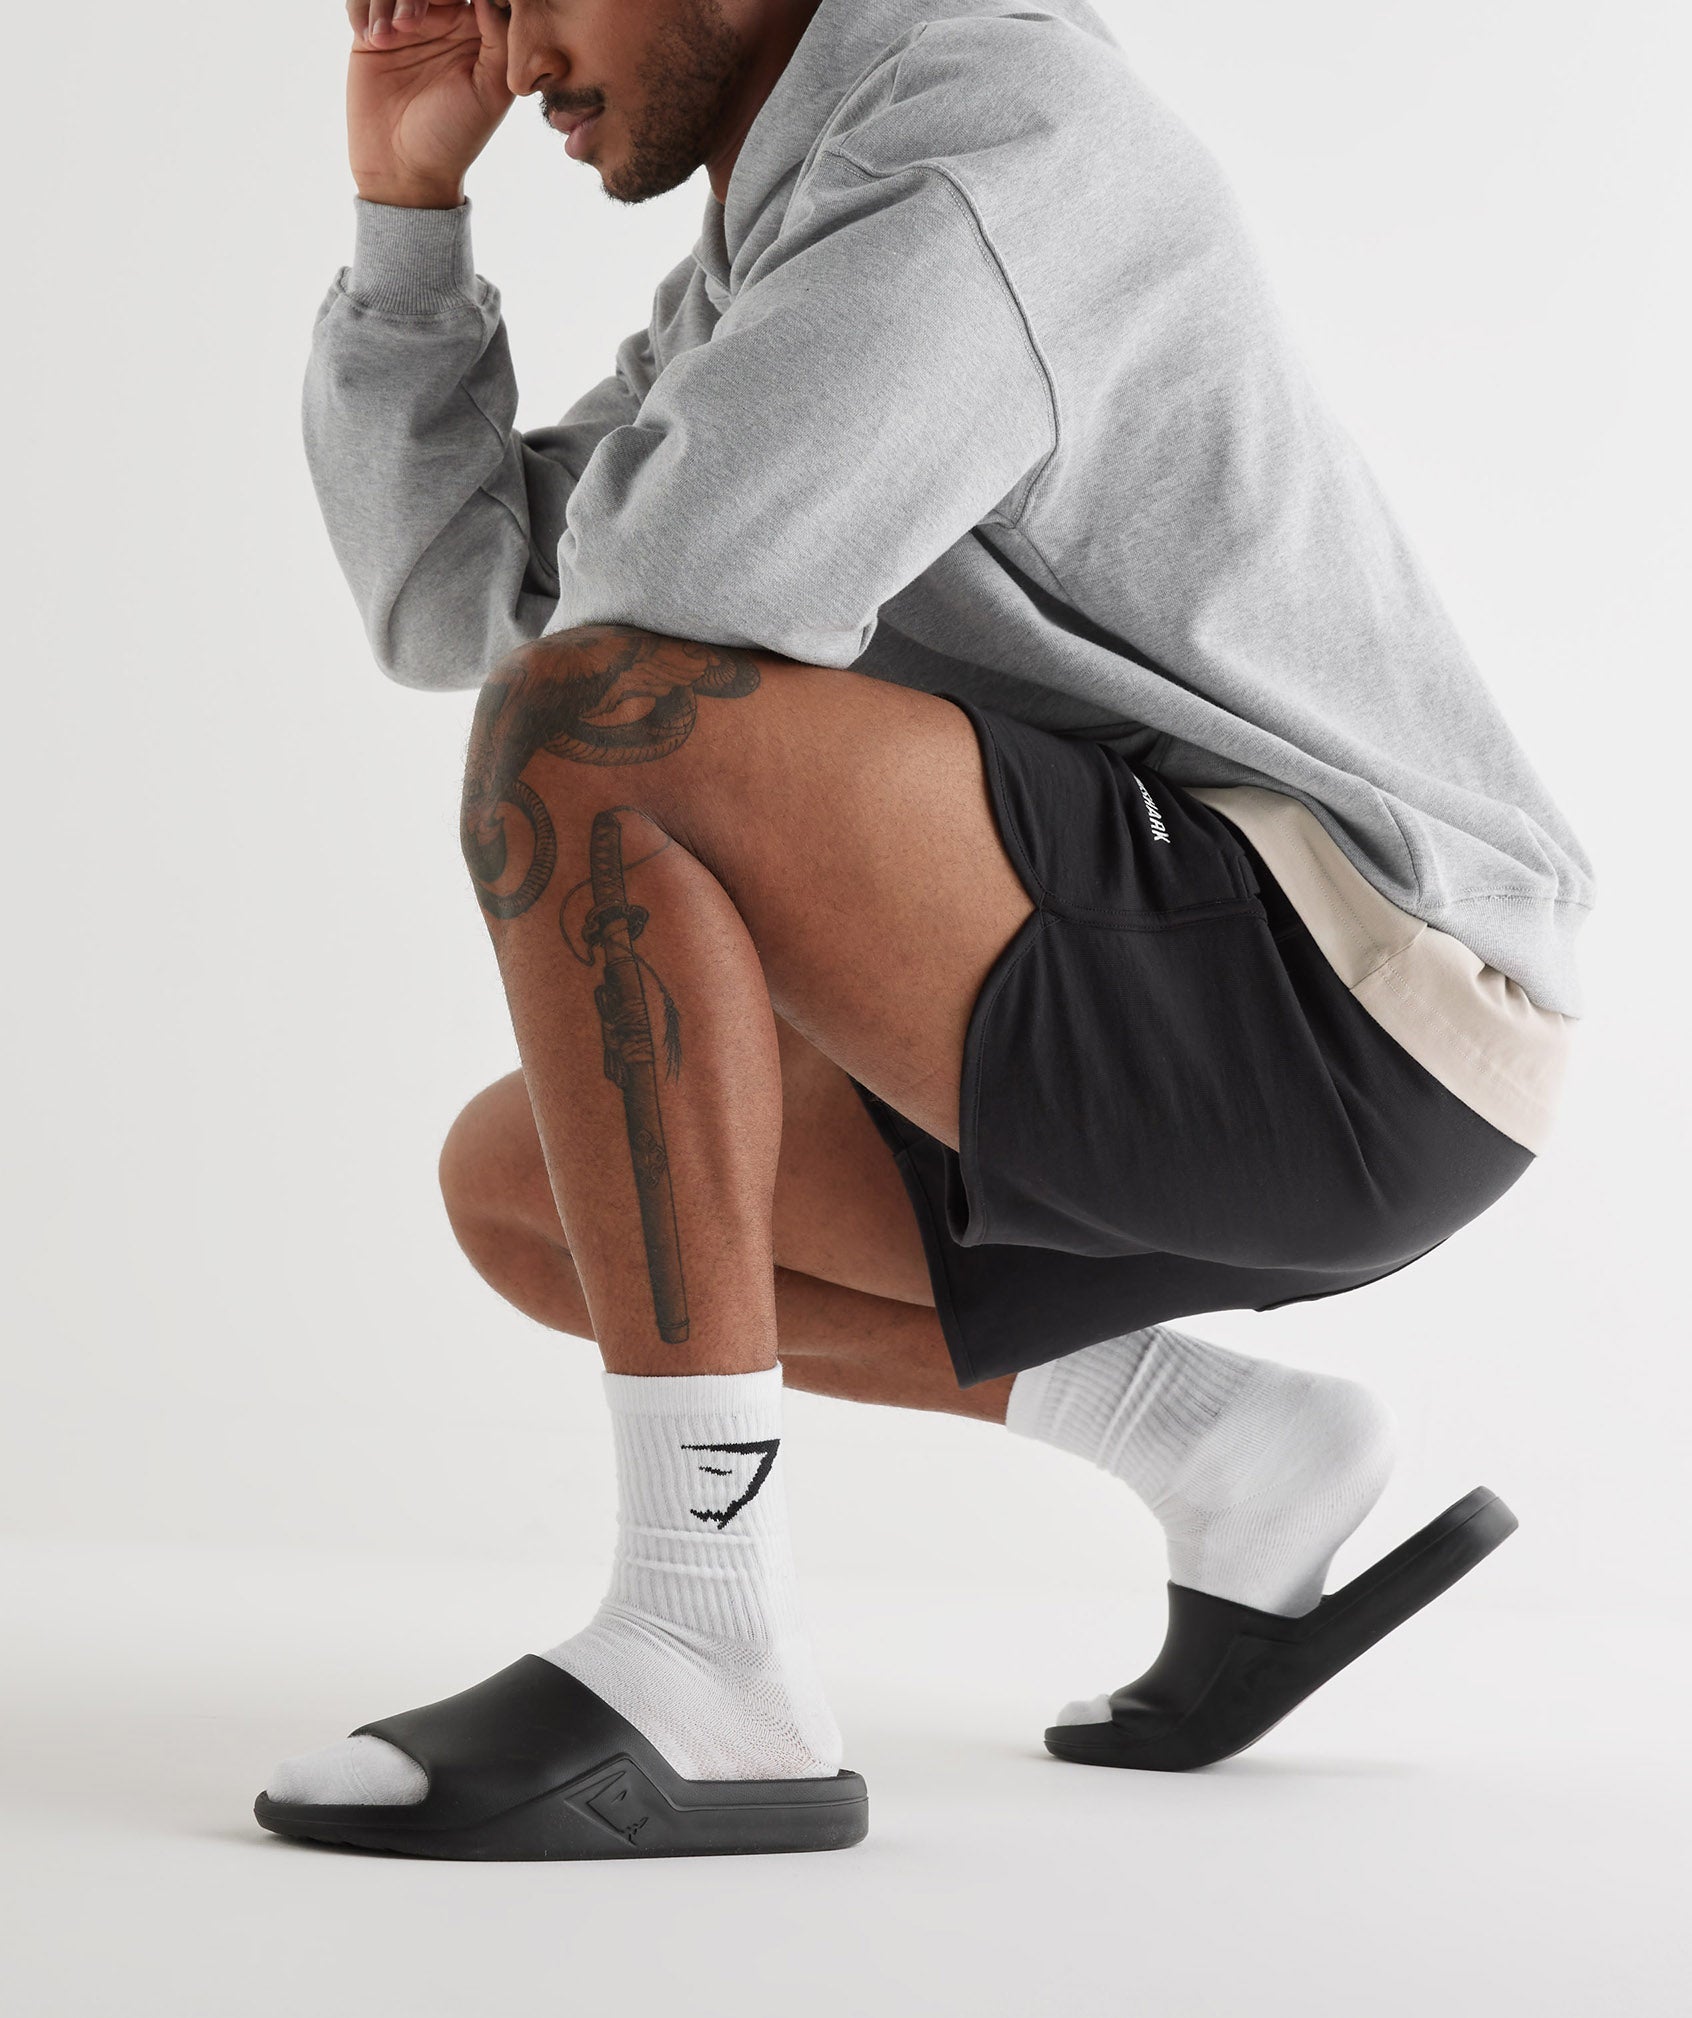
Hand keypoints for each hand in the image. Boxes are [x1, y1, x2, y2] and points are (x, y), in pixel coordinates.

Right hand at [346, 0, 513, 208]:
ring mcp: (404, 27)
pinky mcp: (370, 36)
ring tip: (389, 38)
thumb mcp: (489, 91)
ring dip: (388, 0)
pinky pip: (360, 1)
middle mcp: (441, 22)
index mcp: (476, 31)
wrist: (404, 168)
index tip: (449, 8)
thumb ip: (499, 39)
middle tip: (411, 23)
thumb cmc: (454, 136)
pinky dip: (362, 9)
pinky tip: (371, 40)